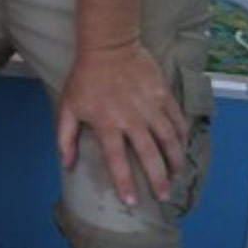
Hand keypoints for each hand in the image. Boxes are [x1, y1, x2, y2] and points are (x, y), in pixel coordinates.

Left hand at [56, 43, 188, 207]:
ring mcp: (150, 107)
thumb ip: (65, 136)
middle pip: (149, 156)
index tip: (131, 202)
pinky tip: (182, 145)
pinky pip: (177, 120)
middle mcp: (131, 119)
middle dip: (158, 179)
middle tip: (164, 196)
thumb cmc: (85, 76)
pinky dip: (182, 135)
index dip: (124, 183)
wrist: (108, 45)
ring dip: (174, 160)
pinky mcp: (163, 95)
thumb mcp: (68, 105)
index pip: (117, 160)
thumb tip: (66, 164)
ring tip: (176, 174)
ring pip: (169, 140)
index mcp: (107, 123)